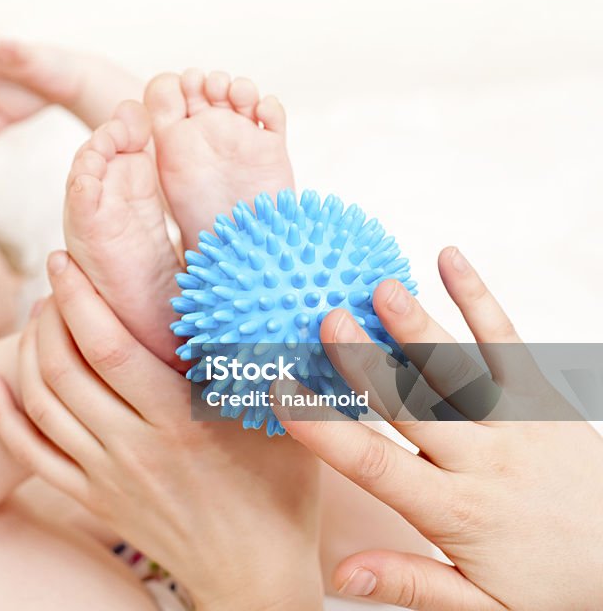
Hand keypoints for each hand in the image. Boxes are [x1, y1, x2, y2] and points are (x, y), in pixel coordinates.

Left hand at [0, 252, 324, 610]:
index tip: (65, 259)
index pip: (109, 346)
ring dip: (27, 350)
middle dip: (48, 313)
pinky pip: (29, 455)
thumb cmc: (280, 491)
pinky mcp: (93, 500)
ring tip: (39, 315)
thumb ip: (260, 360)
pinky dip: (0, 415)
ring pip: (40, 404)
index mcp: (180, 423)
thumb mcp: (283, 420)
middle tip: (55, 278)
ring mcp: (106, 478)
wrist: (256, 577)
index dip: (78, 297)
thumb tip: (246, 291)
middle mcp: (134, 449)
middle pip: (63, 368)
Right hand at [271, 246, 602, 609]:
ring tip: (383, 288)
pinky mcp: (546, 398)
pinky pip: (510, 343)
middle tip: (330, 320)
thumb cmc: (553, 586)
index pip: (376, 467)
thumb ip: (410, 584)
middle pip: (415, 406)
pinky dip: (480, 300)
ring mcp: (519, 423)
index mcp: (456, 512)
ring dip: (419, 326)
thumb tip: (342, 574)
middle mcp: (484, 462)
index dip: (325, 430)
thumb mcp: (482, 609)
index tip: (283, 394)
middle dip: (369, 362)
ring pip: (458, 369)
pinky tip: (449, 260)